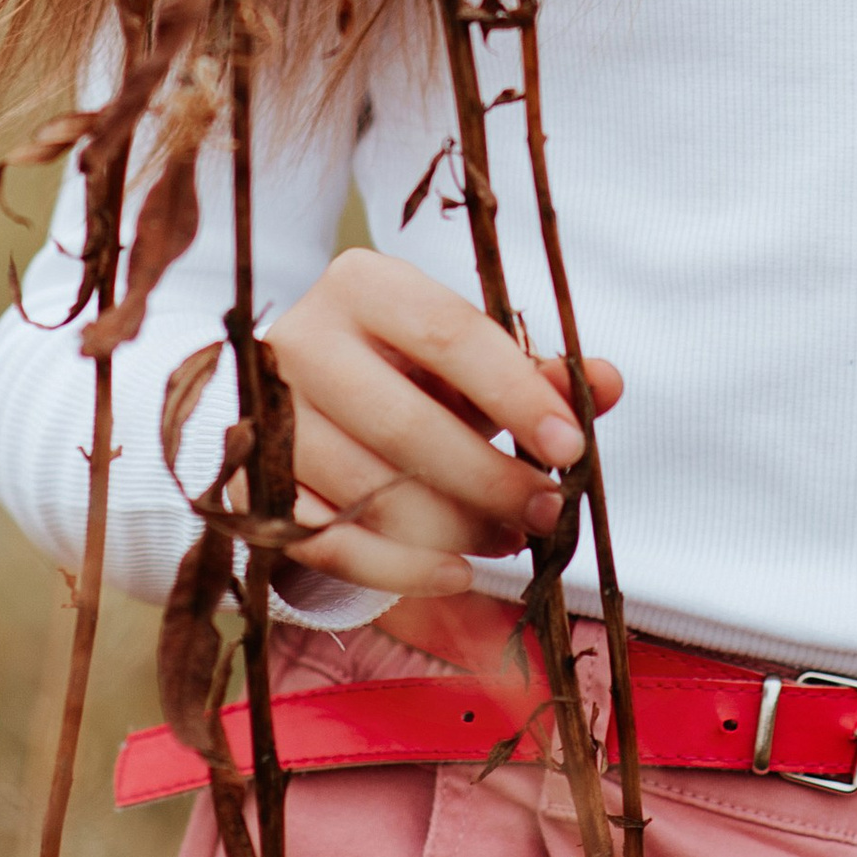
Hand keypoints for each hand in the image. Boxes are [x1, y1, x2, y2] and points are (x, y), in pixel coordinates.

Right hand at [262, 248, 623, 603]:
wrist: (291, 399)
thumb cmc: (404, 371)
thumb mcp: (466, 361)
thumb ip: (535, 372)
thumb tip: (607, 384)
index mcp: (363, 284)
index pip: (450, 335)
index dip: (517, 395)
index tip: (571, 447)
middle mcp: (300, 341)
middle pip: (408, 424)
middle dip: (492, 479)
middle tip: (547, 512)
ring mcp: (266, 419)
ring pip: (372, 493)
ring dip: (456, 529)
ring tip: (508, 538)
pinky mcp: (249, 489)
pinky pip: (333, 546)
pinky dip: (403, 571)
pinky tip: (456, 571)